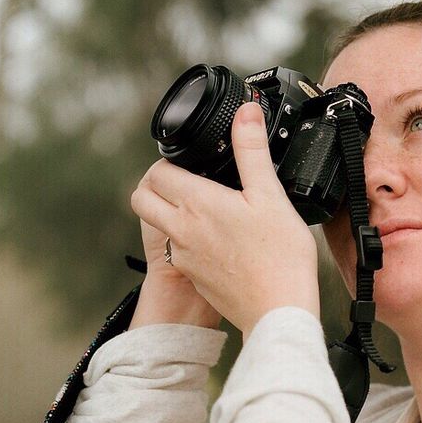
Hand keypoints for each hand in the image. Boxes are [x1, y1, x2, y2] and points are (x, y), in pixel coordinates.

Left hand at [130, 101, 319, 336]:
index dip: (168, 160)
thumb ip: (252, 150)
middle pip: (142, 198)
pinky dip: (185, 238)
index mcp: (196, 203)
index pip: (157, 172)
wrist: (278, 311)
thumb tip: (246, 111)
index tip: (189, 159)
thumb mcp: (270, 194)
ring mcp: (183, 256)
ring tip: (201, 206)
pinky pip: (176, 250)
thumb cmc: (280, 255)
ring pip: (157, 225)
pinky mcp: (193, 276)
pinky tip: (217, 238)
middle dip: (154, 183)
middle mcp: (181, 230)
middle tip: (182, 178)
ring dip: (168, 211)